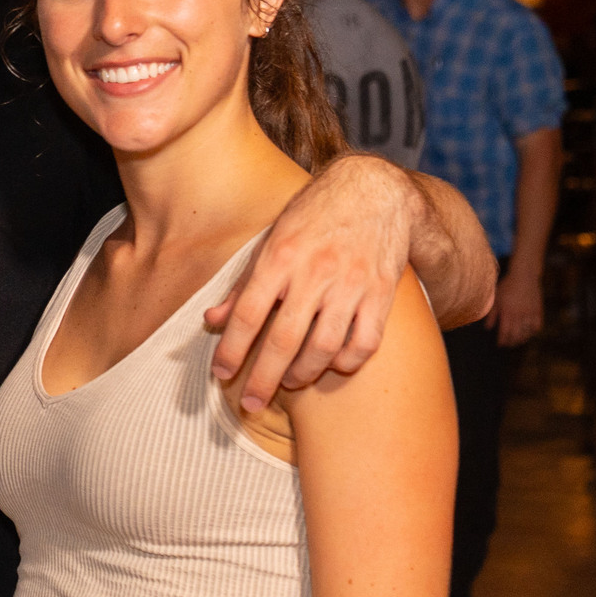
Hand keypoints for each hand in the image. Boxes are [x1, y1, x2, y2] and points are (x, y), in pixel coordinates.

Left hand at [207, 154, 409, 409]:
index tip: (220, 374)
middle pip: (284, 339)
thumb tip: (213, 318)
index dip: (231, 349)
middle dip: (263, 378)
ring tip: (289, 382)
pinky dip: (348, 362)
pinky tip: (333, 366)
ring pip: (324, 347)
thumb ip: (243, 283)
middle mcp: (315, 272)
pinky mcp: (382, 293)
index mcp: (279, 257)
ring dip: (303, 374)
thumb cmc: (313, 217)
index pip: (247, 313)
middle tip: (250, 404)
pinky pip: (365, 342)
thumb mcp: (271, 240)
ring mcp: (352, 284)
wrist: (375, 192)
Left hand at [493, 261, 544, 345]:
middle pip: (516, 335)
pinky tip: (529, 333)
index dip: (502, 340)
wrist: (524, 276)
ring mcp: (530, 313)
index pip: (505, 332)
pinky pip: (537, 325)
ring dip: (522, 339)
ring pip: (527, 332)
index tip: (500, 344)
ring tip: (517, 341)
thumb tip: (488, 329)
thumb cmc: (507, 287)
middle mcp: (519, 315)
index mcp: (508, 312)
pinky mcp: (538, 310)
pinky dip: (533, 331)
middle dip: (511, 342)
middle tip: (508, 344)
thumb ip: (492, 315)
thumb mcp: (496, 299)